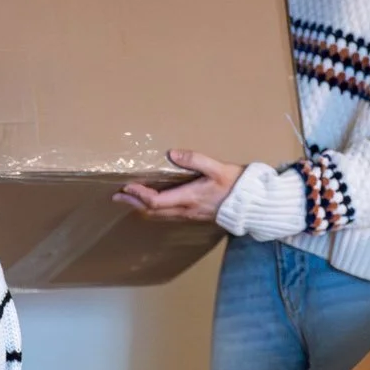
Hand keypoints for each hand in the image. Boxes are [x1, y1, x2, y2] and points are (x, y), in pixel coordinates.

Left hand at [113, 150, 243, 222]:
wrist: (252, 205)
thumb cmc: (236, 185)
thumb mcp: (217, 168)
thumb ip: (195, 160)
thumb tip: (172, 154)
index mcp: (188, 198)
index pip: (155, 201)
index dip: (139, 195)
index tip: (126, 187)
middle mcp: (185, 210)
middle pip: (152, 211)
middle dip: (133, 203)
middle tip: (117, 196)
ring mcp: (189, 215)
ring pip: (158, 215)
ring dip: (141, 208)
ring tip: (128, 199)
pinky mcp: (193, 215)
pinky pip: (167, 215)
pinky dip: (153, 209)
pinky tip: (150, 203)